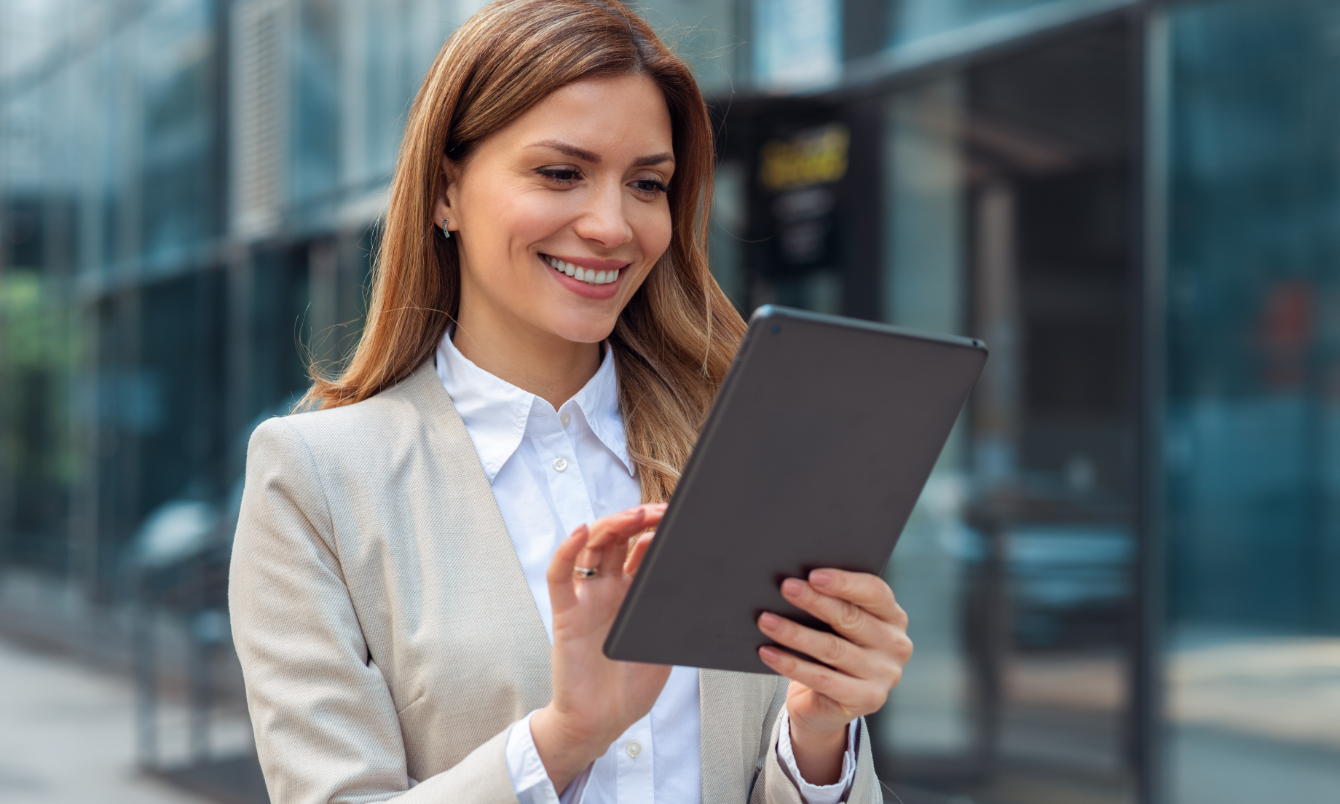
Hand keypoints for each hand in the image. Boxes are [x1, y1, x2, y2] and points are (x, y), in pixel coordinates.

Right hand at [530, 504, 666, 791]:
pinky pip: (560, 576)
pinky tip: (581, 531)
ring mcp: (586, 598)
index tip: (680, 517)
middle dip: (638, 520)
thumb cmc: (631, 687)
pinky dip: (567, 550)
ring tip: (634, 515)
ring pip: (592, 548)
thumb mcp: (666, 643)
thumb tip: (707, 584)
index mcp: (633, 594)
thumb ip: (676, 614)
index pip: (642, 548)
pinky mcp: (566, 613)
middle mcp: (608, 589)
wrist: (601, 721)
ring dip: (612, 525)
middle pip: (618, 539)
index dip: (658, 529)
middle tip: (660, 511)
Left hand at [756, 569, 911, 784]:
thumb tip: (797, 582)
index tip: (813, 575)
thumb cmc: (831, 651)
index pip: (875, 592)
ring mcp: (884, 676)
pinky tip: (767, 652)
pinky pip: (821, 678)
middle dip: (814, 601)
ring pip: (832, 648)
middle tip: (786, 588)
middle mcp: (896, 646)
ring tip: (766, 620)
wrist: (827, 705)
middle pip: (851, 618)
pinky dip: (790, 664)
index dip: (844, 582)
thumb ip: (831, 604)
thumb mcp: (837, 625)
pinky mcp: (866, 700)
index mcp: (894, 618)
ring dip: (795, 633)